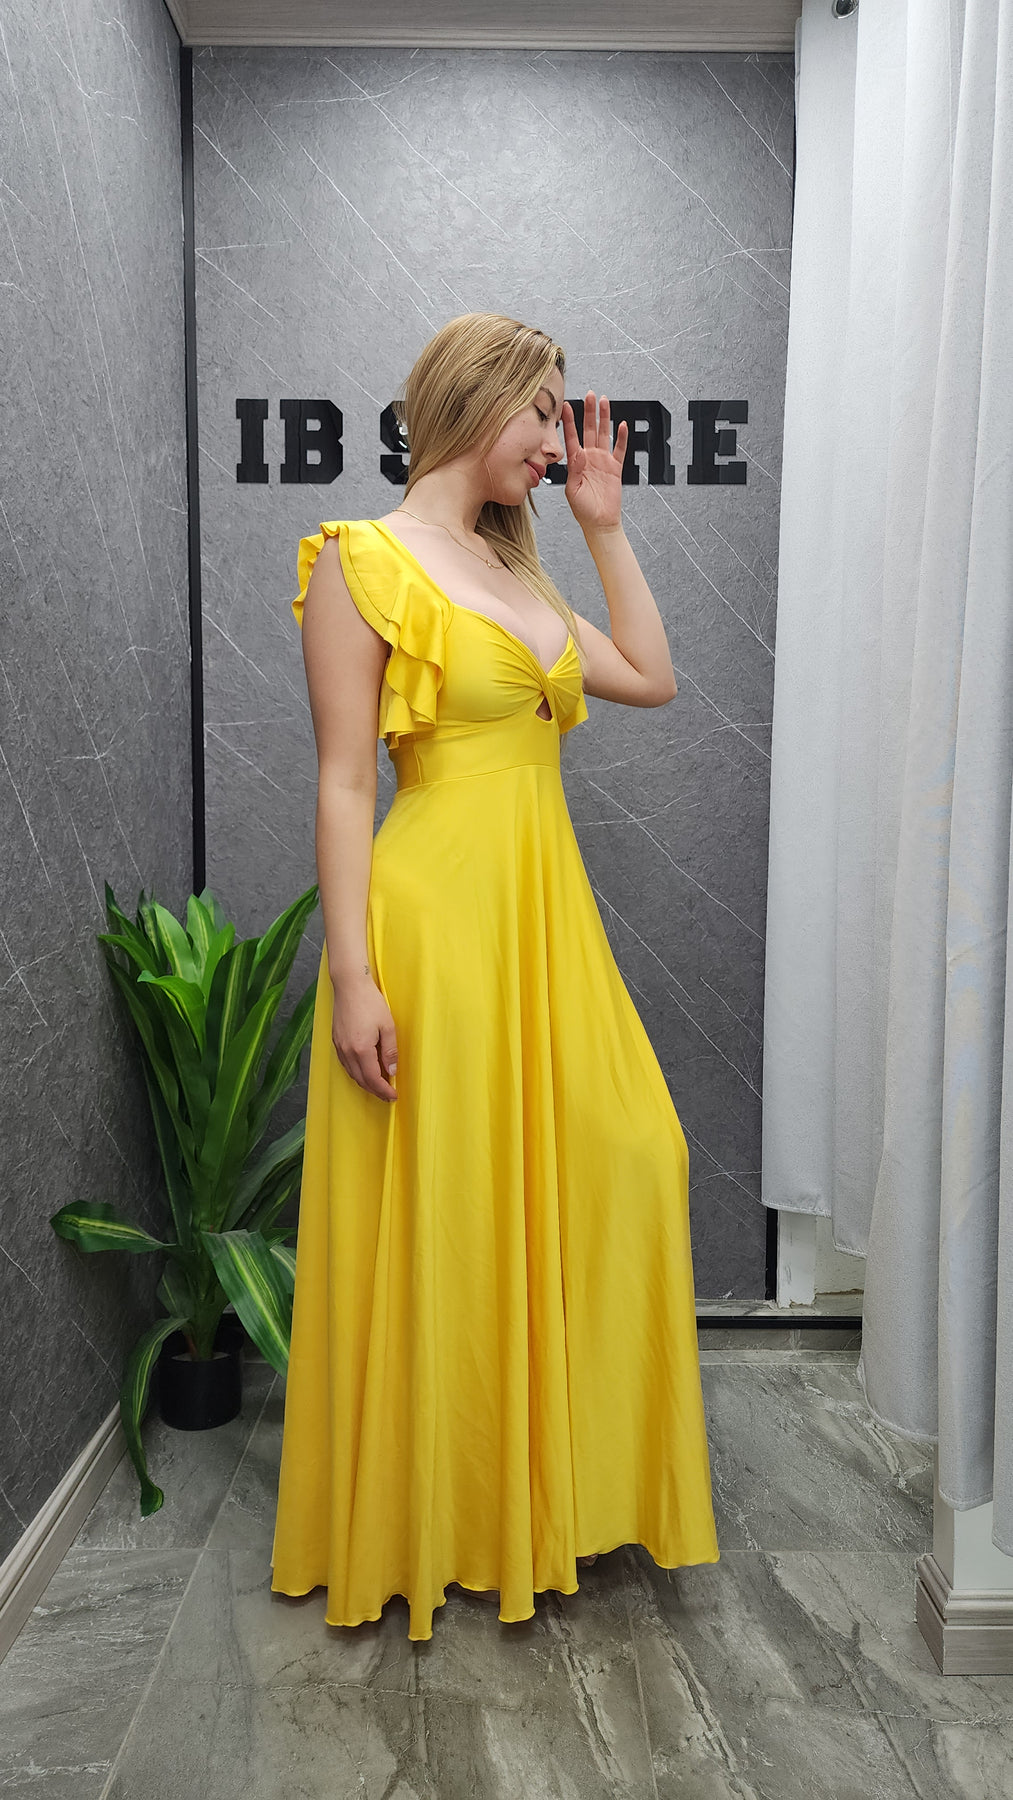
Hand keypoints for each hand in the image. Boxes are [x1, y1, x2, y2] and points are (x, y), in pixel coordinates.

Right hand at [331, 974, 397, 1100]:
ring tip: (378, 1085)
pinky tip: (364, 1070)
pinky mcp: (335, 1040)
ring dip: (365, 1082)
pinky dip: (356, 1072)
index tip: (393, 1096)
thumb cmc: (370, 1002)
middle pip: (360, 1080)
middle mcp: (347, 1051)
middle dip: (375, 1090)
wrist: (349, 985)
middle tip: (387, 1094)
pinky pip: (345, 1064)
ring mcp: (339, 1046)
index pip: (373, 1079)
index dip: (384, 1090)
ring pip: (351, 1073)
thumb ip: (390, 1051)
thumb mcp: (388, 1026)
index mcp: (361, 1049)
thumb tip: (392, 1071)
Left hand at [561, 391, 628, 532]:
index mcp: (576, 463)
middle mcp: (589, 458)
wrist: (599, 523)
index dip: (569, 421)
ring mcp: (603, 462)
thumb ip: (574, 471)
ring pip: (604, 434)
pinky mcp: (616, 468)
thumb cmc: (583, 510)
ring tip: (604, 401)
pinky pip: (620, 450)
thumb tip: (578, 453)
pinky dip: (622, 438)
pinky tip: (622, 425)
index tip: (565, 406)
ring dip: (604, 418)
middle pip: (589, 430)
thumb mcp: (572, 491)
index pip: (572, 437)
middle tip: (590, 395)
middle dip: (589, 412)